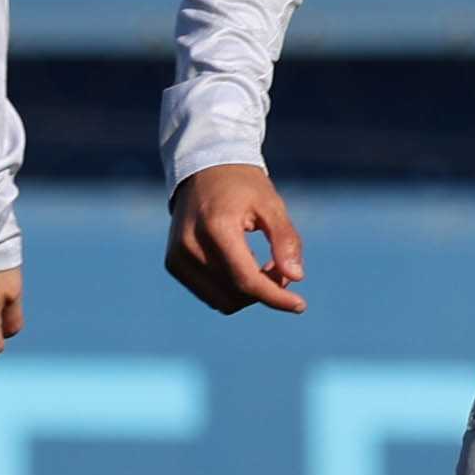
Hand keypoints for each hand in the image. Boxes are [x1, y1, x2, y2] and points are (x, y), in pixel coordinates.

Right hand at [164, 163, 307, 316]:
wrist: (203, 169)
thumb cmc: (242, 186)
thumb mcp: (270, 205)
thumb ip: (285, 240)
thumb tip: (296, 277)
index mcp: (216, 227)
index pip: (246, 279)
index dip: (275, 296)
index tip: (300, 305)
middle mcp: (190, 246)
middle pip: (237, 294)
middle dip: (266, 289)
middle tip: (282, 267)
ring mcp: (178, 257)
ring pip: (223, 301)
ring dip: (250, 293)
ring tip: (264, 265)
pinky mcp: (174, 264)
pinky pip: (210, 295)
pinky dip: (232, 290)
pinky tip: (244, 265)